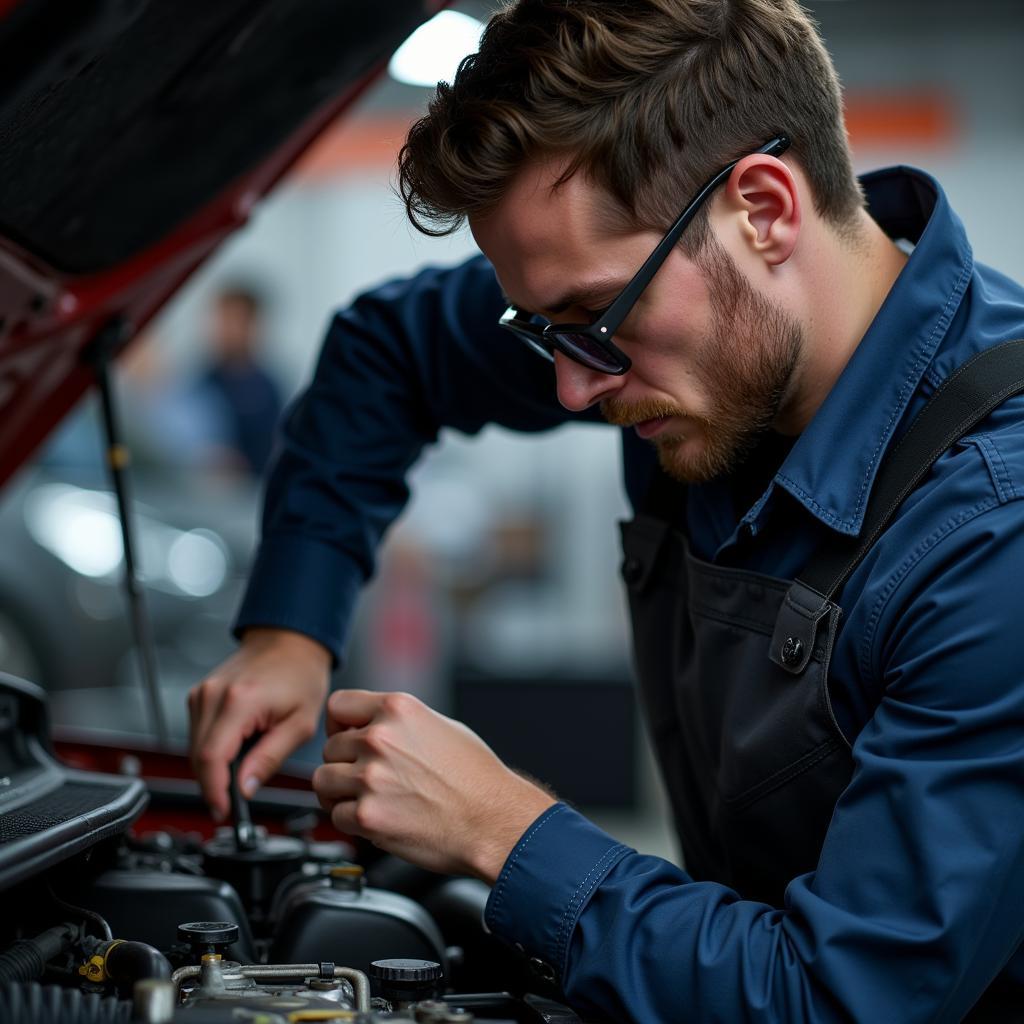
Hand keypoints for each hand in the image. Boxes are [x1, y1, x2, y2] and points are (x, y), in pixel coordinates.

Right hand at [188, 627, 330, 818]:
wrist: (291, 641)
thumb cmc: (301, 675)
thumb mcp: (299, 724)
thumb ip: (270, 758)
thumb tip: (245, 789)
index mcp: (239, 702)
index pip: (211, 758)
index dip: (214, 791)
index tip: (223, 811)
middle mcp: (212, 695)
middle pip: (198, 758)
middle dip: (214, 785)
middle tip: (236, 800)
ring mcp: (202, 693)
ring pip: (195, 749)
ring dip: (213, 768)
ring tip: (245, 765)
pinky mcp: (200, 695)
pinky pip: (198, 735)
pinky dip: (213, 750)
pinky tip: (237, 747)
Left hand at [314, 690, 556, 882]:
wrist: (494, 822)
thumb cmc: (477, 779)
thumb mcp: (441, 726)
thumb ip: (400, 723)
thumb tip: (371, 726)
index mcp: (398, 710)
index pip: (338, 705)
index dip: (340, 725)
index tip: (346, 737)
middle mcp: (380, 738)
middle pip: (329, 747)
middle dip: (344, 764)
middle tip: (368, 778)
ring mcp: (371, 777)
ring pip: (323, 781)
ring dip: (340, 794)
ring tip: (365, 799)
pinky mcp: (368, 815)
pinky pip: (337, 816)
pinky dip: (352, 822)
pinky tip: (377, 819)